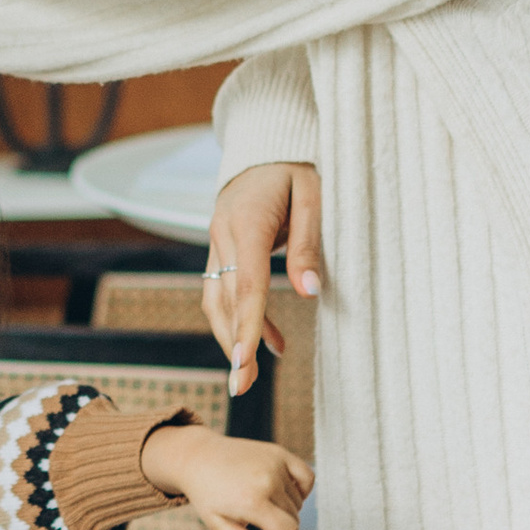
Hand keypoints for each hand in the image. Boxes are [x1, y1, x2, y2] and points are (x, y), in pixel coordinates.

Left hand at [138, 423, 312, 529]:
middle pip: (294, 517)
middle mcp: (267, 481)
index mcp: (251, 501)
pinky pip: (308, 477)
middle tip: (257, 517)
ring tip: (262, 501)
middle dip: (280, 523)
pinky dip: (302, 488)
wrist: (199, 457)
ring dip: (286, 506)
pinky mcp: (279, 452)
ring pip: (299, 500)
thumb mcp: (218, 524)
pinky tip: (284, 492)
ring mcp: (275, 464)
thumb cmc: (207, 494)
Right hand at [205, 161, 324, 398]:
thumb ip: (308, 244)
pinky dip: (242, 319)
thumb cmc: (296, 165)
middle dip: (233, 345)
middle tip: (242, 387)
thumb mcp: (313, 195)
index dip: (247, 326)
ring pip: (216, 299)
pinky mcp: (221, 247)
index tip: (245, 363)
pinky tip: (270, 342)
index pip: (246, 284)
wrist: (264, 142)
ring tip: (252, 374)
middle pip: (225, 299)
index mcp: (247, 222)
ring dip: (232, 338)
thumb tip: (309, 293)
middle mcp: (224, 234)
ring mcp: (217, 240)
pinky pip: (224, 289)